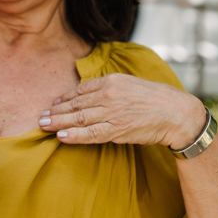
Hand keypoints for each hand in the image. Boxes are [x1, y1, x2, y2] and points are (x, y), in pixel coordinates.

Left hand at [38, 73, 206, 148]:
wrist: (176, 113)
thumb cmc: (155, 99)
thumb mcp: (130, 84)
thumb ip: (110, 88)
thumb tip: (90, 95)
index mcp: (112, 81)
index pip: (81, 90)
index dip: (65, 98)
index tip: (54, 103)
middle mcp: (109, 94)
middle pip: (76, 104)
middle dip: (56, 110)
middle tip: (41, 116)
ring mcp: (112, 112)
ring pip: (79, 118)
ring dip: (59, 122)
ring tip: (44, 125)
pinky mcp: (117, 129)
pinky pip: (91, 133)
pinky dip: (74, 134)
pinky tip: (61, 136)